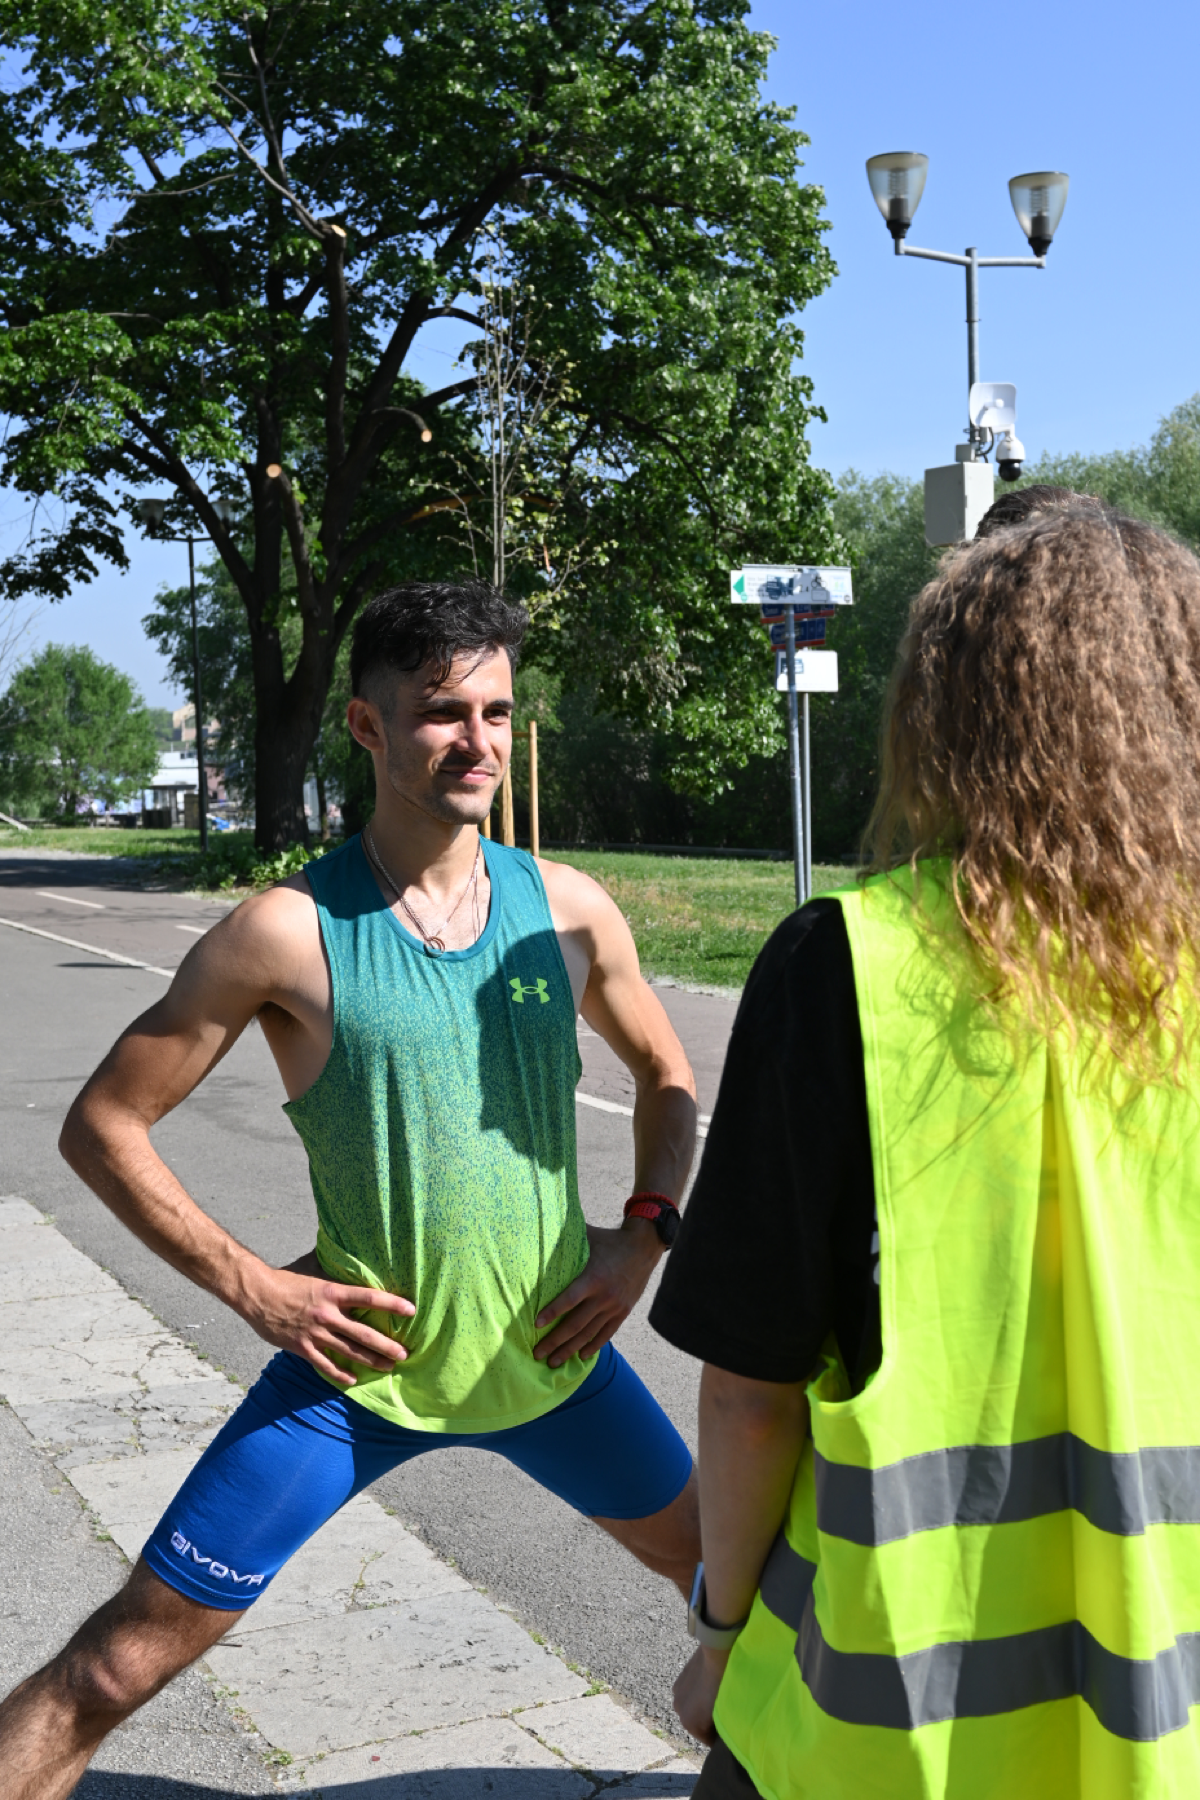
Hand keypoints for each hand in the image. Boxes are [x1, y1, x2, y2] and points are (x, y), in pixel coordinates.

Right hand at [238, 1251, 415, 1387]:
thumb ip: (333, 1269)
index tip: (411, 1310)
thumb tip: (348, 1253)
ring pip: (349, 1351)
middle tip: (405, 1354)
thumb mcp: (313, 1270)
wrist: (257, 1294)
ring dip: (371, 1361)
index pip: (369, 1297)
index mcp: (332, 1292)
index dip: (392, 1304)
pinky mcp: (302, 1348)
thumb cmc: (286, 1279)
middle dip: (387, 1345)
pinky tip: (353, 1380)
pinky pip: (325, 1365)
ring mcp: (315, 1333)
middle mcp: (327, 1314)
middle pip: (364, 1333)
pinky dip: (340, 1373)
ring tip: (388, 1366)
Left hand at [534, 1220, 659, 1367]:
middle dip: (554, 1341)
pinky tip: (580, 1356)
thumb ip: (566, 1240)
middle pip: (575, 1324)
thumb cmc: (608, 1240)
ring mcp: (614, 1307)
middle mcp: (604, 1296)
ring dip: (569, 1350)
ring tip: (552, 1362)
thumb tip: (541, 1229)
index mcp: (593, 1277)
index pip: (569, 1299)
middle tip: (537, 1354)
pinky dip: (593, 1346)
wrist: (643, 1247)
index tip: (535, 1325)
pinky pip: (606, 1333)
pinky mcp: (623, 1312)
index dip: (552, 1313)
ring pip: (588, 1334)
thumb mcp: (588, 1237)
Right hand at [673, 1645, 727, 1746]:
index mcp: (690, 1723)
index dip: (720, 1737)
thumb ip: (724, 1726)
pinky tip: (710, 1685)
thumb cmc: (726, 1684)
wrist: (717, 1651)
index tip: (731, 1728)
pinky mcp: (678, 1681)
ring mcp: (677, 1694)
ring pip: (692, 1709)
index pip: (709, 1741)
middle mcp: (679, 1712)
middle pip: (698, 1725)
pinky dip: (697, 1695)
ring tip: (718, 1696)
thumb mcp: (727, 1711)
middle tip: (726, 1710)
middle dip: (710, 1721)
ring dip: (702, 1707)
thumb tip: (727, 1730)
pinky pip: (689, 1696)